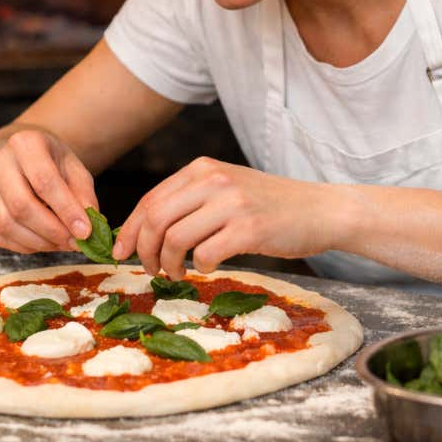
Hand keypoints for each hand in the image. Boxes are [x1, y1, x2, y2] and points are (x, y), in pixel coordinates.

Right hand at [0, 128, 97, 253]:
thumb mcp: (75, 169)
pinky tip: (46, 243)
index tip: (85, 231)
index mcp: (25, 143)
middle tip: (74, 242)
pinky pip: (0, 236)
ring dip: (39, 242)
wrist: (24, 156)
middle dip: (51, 230)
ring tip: (63, 243)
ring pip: (7, 224)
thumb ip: (83, 195)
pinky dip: (26, 246)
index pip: (44, 180)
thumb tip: (86, 227)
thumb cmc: (53, 162)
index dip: (66, 210)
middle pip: (21, 206)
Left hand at [113, 157, 335, 278]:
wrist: (321, 210)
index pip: (150, 199)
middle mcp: (214, 180)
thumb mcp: (227, 188)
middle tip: (149, 269)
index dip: (130, 230)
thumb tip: (145, 232)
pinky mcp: (249, 229)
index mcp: (202, 167)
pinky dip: (200, 267)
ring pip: (175, 238)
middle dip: (144, 250)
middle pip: (156, 219)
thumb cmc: (271, 206)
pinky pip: (206, 254)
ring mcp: (232, 203)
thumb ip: (190, 201)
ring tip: (177, 273)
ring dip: (169, 263)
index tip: (120, 252)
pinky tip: (209, 267)